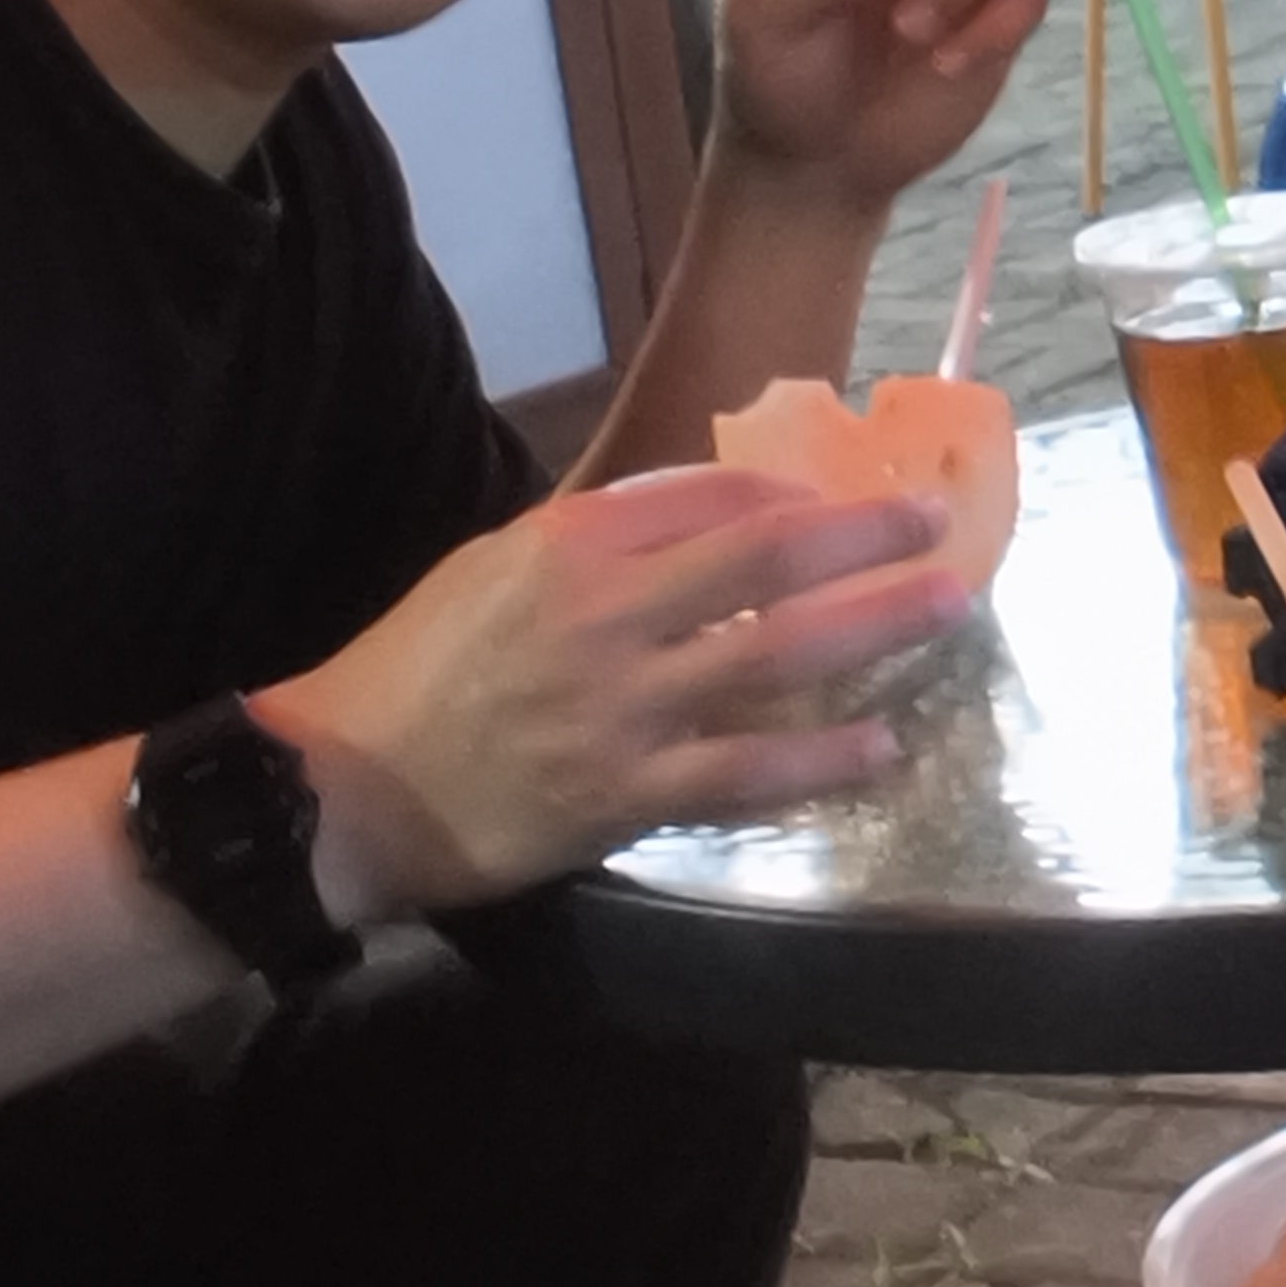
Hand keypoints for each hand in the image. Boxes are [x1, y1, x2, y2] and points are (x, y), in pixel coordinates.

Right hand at [267, 466, 960, 908]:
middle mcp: (607, 614)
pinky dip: (821, 762)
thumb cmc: (414, 671)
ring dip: (874, 625)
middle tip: (938, 518)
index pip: (711, 495)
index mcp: (570, 545)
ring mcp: (622, 707)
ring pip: (776, 654)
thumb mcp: (490, 567)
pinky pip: (746, 774)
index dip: (794, 492)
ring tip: (948, 603)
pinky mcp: (624, 794)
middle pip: (767, 556)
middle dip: (866, 534)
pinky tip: (883, 748)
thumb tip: (697, 515)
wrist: (337, 789)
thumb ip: (594, 537)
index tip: (846, 498)